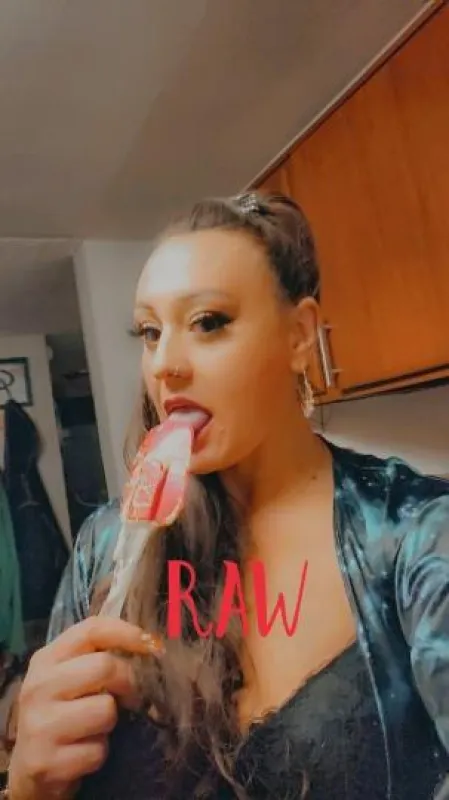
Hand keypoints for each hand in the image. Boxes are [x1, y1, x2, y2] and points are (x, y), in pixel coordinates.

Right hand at [7, 617, 156, 799]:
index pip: (91, 630)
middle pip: (104, 666)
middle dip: (128, 683)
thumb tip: (151, 644)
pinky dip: (99, 753)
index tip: (153, 645)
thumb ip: (98, 657)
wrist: (32, 766)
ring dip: (111, 723)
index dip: (128, 633)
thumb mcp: (71, 677)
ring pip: (105, 710)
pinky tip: (83, 752)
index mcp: (46, 659)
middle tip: (129, 697)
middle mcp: (38, 686)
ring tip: (96, 728)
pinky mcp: (47, 761)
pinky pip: (97, 750)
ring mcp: (39, 724)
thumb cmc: (63, 712)